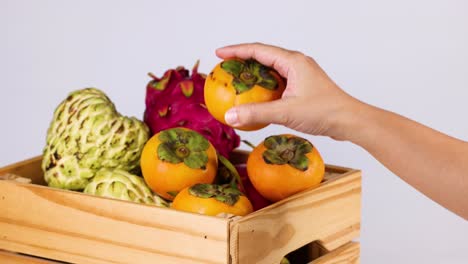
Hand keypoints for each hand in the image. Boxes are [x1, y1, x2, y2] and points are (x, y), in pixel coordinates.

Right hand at [217, 42, 362, 139]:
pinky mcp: (302, 86)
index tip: (219, 54)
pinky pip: (278, 81)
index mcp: (293, 62)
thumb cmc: (325, 112)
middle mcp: (296, 63)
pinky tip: (256, 98)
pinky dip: (264, 86)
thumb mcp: (286, 112)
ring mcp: (300, 74)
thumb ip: (257, 113)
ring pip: (271, 69)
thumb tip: (230, 116)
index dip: (236, 50)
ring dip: (254, 74)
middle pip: (263, 56)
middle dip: (243, 60)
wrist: (349, 121)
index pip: (258, 50)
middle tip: (225, 68)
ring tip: (237, 82)